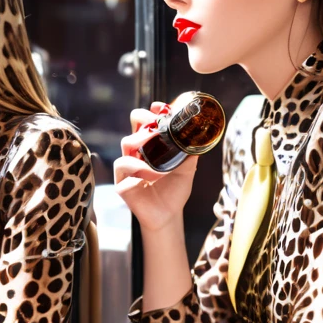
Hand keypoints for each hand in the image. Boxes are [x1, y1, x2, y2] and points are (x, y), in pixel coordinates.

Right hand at [114, 103, 198, 231]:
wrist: (168, 214)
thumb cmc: (174, 189)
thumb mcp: (187, 169)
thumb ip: (190, 153)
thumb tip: (200, 136)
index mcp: (149, 146)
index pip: (144, 122)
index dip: (150, 112)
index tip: (160, 107)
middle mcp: (136, 153)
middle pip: (133, 128)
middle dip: (144, 123)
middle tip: (157, 128)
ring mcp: (127, 166)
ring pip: (127, 144)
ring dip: (145, 147)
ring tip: (160, 161)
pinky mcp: (122, 182)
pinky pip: (124, 167)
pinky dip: (140, 169)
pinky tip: (154, 176)